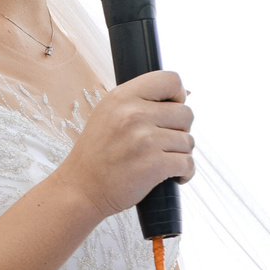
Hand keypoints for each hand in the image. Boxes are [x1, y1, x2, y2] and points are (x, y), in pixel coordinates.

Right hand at [58, 69, 191, 219]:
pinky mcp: (154, 165)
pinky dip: (185, 173)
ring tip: (161, 160)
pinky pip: (188, 163)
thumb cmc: (96, 154)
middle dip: (180, 130)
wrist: (81, 189)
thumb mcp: (108, 113)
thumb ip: (139, 101)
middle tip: (163, 143)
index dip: (178, 95)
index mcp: (122, 97)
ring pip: (188, 141)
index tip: (172, 109)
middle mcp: (133, 115)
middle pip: (186, 113)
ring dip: (180, 153)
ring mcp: (145, 140)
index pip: (170, 80)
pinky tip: (172, 176)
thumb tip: (184, 95)